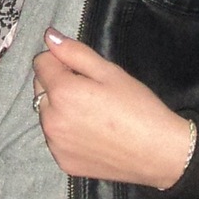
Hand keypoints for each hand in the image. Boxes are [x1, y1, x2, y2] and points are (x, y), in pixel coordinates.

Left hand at [32, 29, 194, 186]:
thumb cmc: (139, 108)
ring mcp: (55, 144)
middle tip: (91, 92)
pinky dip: (67, 133)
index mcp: (62, 92)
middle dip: (58, 85)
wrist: (158, 153)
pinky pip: (56, 139)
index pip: (41, 63)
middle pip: (40, 90)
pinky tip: (92, 134)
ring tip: (93, 115)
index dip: (60, 60)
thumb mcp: (110, 72)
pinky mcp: (63, 162)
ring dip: (60, 110)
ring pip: (47, 115)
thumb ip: (75, 52)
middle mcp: (51, 119)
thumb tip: (49, 37)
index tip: (82, 69)